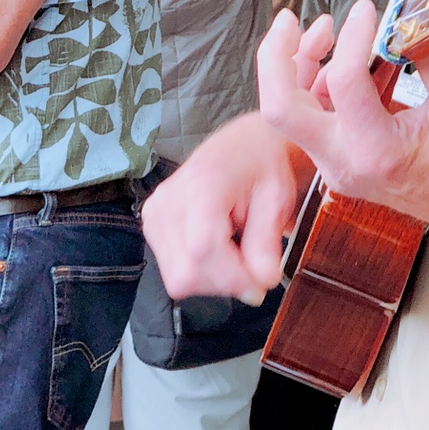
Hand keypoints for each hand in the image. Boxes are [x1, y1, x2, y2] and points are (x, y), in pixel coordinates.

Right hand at [142, 108, 309, 304]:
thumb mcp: (276, 199)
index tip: (260, 284)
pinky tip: (217, 247)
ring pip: (178, 278)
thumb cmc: (261, 166)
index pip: (203, 250)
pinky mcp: (152, 223)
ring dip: (213, 278)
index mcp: (201, 185)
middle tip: (250, 265)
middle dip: (224, 282)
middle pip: (186, 273)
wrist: (243, 145)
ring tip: (234, 249)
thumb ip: (266, 242)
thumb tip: (261, 281)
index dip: (234, 278)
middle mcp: (168, 199)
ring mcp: (155, 212)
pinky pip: (173, 270)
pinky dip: (200, 269)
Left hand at [258, 0, 428, 257]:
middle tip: (288, 21)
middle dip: (276, 56)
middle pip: (280, 107)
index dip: (352, 35)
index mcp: (376, 150)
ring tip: (322, 31)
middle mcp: (345, 162)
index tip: (366, 11)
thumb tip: (393, 24)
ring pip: (289, 111)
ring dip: (294, 66)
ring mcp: (337, 164)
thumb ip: (420, 55)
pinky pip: (311, 118)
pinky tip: (336, 59)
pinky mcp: (339, 158)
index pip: (342, 81)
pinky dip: (314, 83)